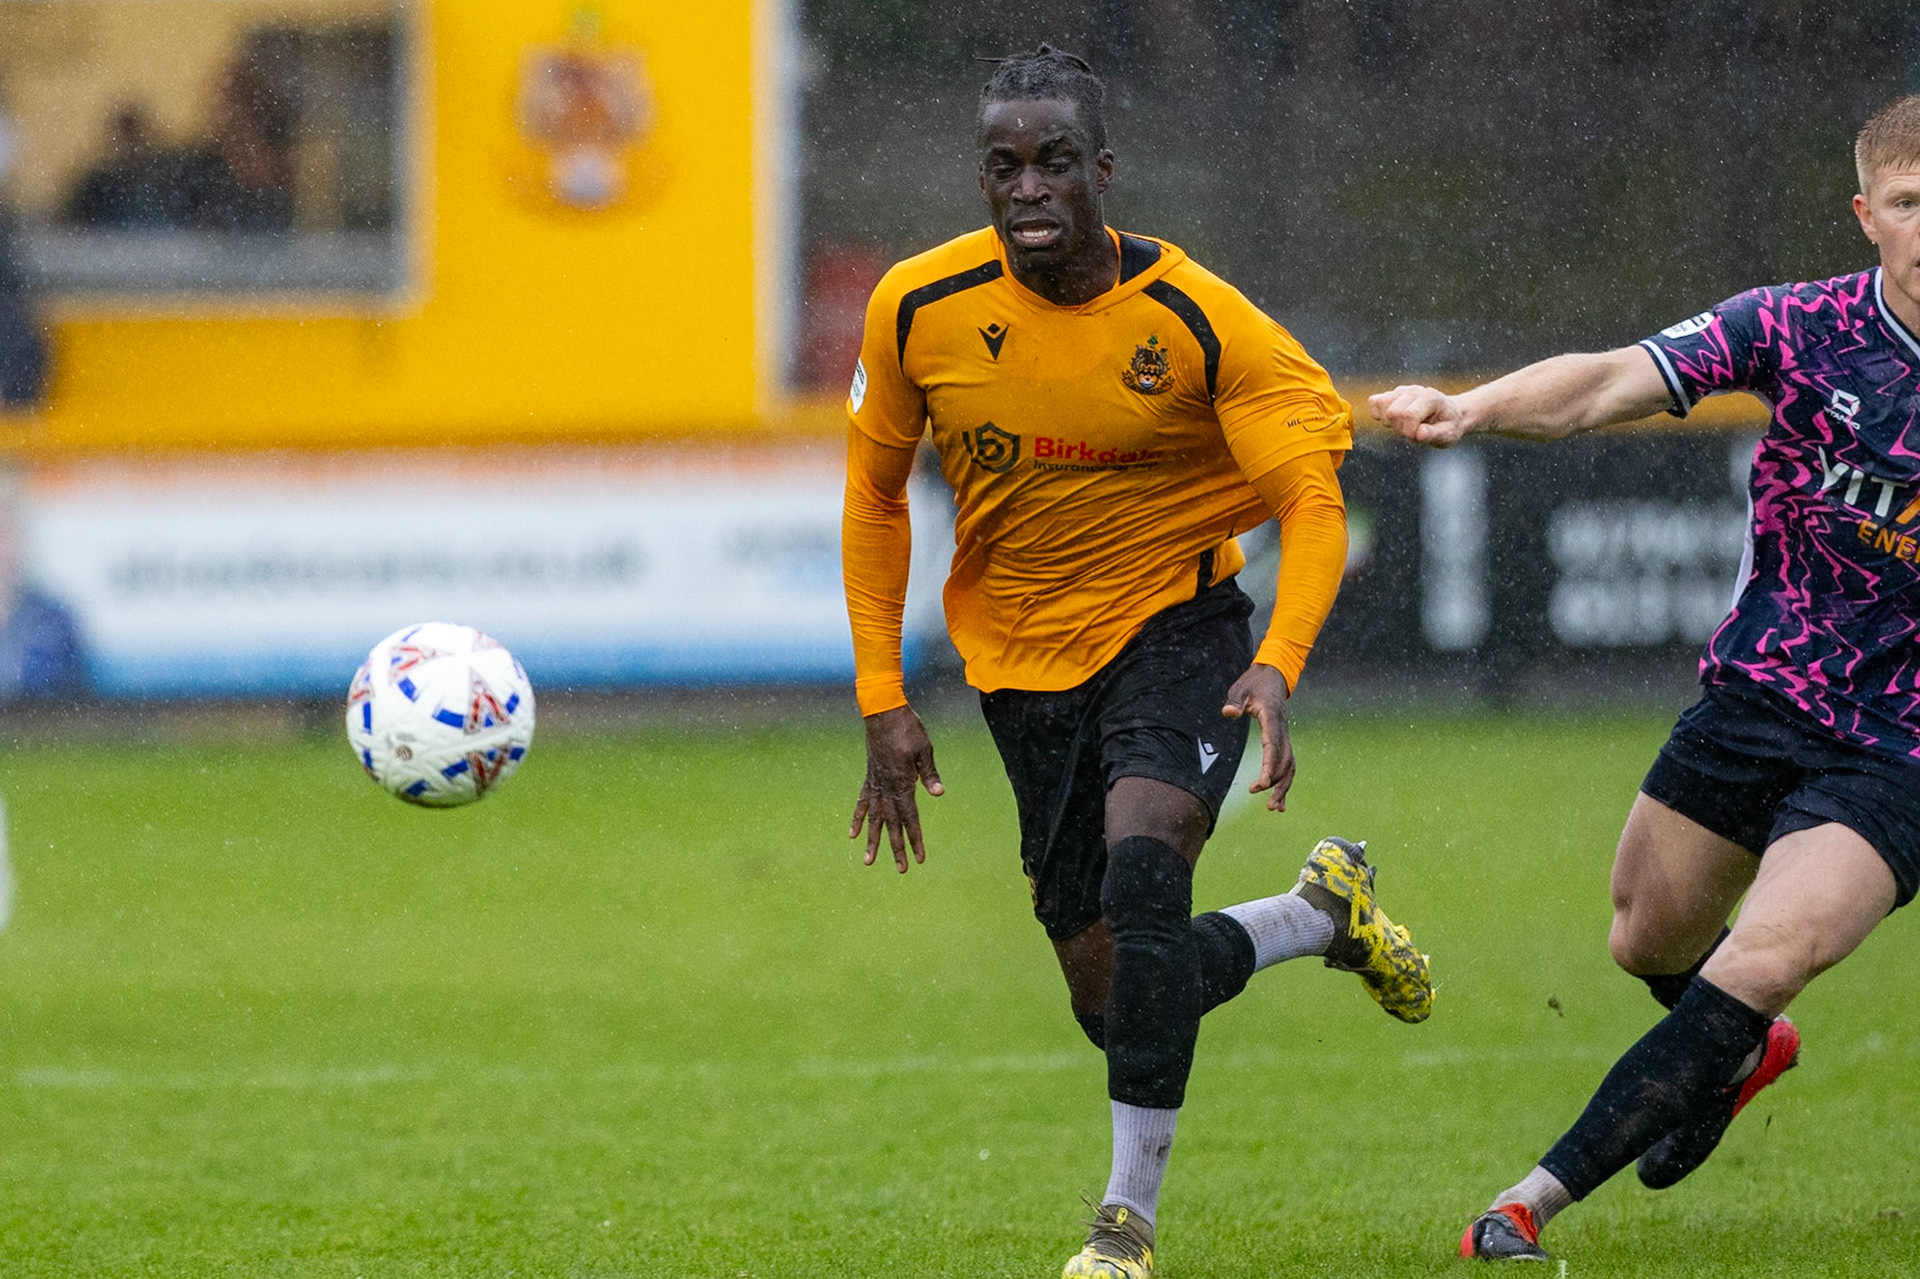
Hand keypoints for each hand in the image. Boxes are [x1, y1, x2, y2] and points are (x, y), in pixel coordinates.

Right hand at [849, 704, 944, 871]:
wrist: (883, 713)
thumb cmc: (908, 729)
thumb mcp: (924, 749)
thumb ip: (929, 773)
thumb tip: (938, 793)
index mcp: (902, 783)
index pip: (910, 818)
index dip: (915, 839)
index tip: (919, 858)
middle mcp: (887, 788)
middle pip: (892, 824)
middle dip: (897, 848)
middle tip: (901, 870)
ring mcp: (875, 784)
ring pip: (874, 819)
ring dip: (872, 841)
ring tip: (869, 862)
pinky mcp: (869, 777)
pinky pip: (862, 802)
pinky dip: (857, 819)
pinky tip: (852, 834)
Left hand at [1221, 662, 1293, 811]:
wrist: (1273, 675)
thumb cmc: (1253, 683)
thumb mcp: (1240, 689)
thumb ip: (1235, 701)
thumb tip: (1228, 713)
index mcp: (1272, 718)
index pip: (1272, 747)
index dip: (1269, 767)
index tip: (1262, 785)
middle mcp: (1282, 729)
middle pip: (1285, 761)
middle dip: (1278, 784)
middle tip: (1266, 804)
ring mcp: (1285, 734)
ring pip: (1290, 765)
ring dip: (1284, 786)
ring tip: (1275, 808)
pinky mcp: (1283, 739)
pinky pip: (1288, 762)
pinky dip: (1286, 780)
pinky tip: (1281, 798)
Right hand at [1369, 384, 1470, 446]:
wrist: (1451, 414)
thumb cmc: (1449, 425)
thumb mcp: (1448, 434)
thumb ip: (1434, 434)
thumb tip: (1420, 433)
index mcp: (1431, 399)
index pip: (1408, 414)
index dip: (1409, 432)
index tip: (1418, 438)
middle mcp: (1415, 391)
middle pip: (1392, 412)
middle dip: (1399, 430)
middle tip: (1413, 433)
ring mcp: (1403, 391)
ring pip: (1381, 405)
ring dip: (1389, 423)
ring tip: (1404, 426)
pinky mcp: (1392, 394)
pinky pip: (1374, 401)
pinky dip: (1378, 414)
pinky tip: (1393, 421)